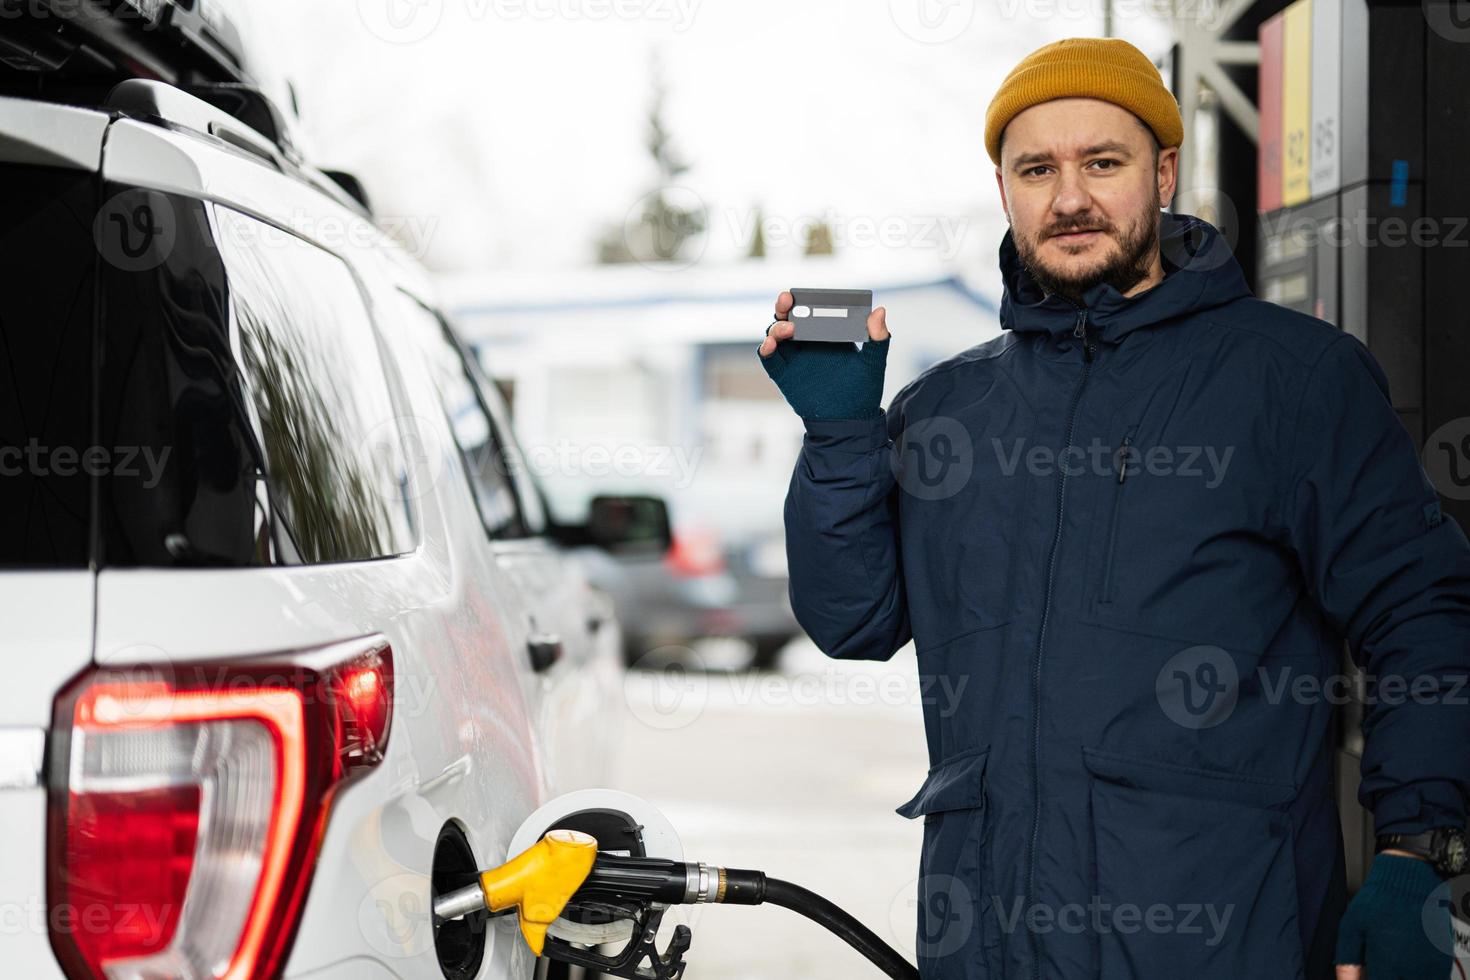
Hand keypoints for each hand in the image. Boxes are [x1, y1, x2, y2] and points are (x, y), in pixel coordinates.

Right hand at [757, 290, 890, 420]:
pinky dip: (766, 349)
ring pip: (775, 334)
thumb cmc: (863, 390)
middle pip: (788, 317)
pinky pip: (769, 359)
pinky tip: (770, 345)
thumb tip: (880, 311)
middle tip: (787, 300)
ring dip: (777, 327)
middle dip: (785, 306)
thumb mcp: (873, 363)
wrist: (849, 421)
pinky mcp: (783, 374)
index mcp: (827, 333)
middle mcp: (807, 341)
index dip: (806, 299)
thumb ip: (878, 339)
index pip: (812, 310)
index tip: (806, 293)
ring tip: (788, 329)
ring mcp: (794, 357)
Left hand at [1335, 853, 1453, 979]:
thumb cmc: (1380, 900)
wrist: (1411, 881)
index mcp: (1387, 963)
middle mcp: (1413, 970)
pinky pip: (1431, 978)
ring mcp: (1431, 968)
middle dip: (1389, 978)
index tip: (1366, 977)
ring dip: (1403, 977)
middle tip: (1380, 969)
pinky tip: (1405, 961)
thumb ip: (1348, 959)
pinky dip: (1418, 975)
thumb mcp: (1352, 926)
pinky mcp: (1442, 962)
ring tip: (1392, 964)